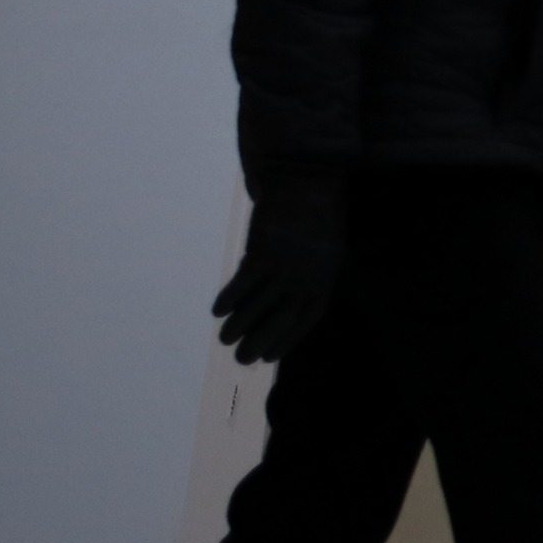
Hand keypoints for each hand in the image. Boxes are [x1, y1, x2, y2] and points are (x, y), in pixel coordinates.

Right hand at [213, 169, 346, 362]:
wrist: (305, 182)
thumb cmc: (314, 219)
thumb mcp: (324, 251)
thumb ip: (308, 278)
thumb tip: (282, 303)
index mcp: (325, 278)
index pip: (307, 319)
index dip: (287, 339)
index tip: (269, 356)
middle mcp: (306, 276)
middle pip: (281, 318)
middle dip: (260, 340)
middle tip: (241, 360)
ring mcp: (285, 264)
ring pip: (258, 303)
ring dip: (239, 325)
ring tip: (224, 339)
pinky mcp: (263, 250)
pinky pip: (243, 282)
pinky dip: (230, 298)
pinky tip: (217, 312)